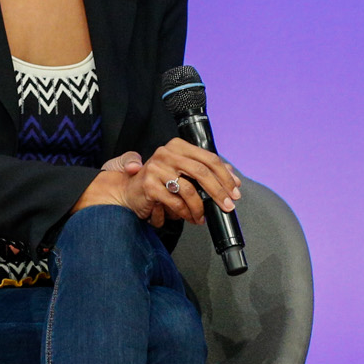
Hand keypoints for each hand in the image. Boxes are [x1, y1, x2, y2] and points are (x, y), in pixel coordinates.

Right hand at [71, 141, 239, 228]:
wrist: (128, 192)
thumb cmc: (157, 183)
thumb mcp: (181, 172)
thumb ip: (204, 172)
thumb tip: (232, 179)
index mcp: (177, 146)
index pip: (209, 157)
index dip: (225, 175)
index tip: (235, 190)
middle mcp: (166, 153)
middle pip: (202, 171)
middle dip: (219, 191)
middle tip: (228, 205)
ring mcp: (156, 168)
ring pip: (189, 190)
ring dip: (199, 208)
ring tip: (201, 217)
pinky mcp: (149, 185)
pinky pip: (175, 203)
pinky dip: (184, 213)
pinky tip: (188, 217)